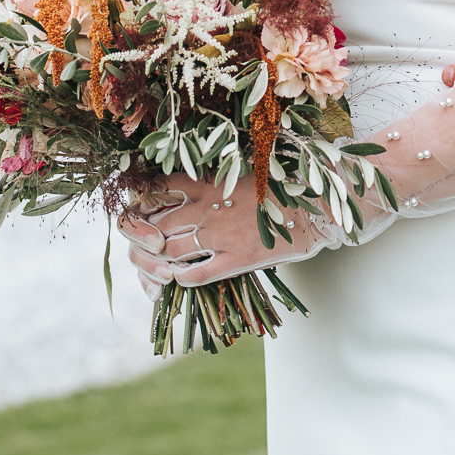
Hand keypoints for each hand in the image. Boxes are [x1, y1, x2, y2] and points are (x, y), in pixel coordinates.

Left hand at [118, 176, 320, 291]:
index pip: (158, 187)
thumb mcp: (241, 173)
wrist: (316, 204)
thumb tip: (184, 190)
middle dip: (140, 238)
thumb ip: (211, 182)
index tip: (139, 212)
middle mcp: (208, 205)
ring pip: (170, 250)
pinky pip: (195, 273)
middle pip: (155, 223)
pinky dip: (179, 279)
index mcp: (208, 180)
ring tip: (153, 269)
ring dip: (155, 263)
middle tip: (140, 248)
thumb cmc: (280, 187)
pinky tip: (177, 280)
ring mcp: (221, 233)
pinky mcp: (236, 258)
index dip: (141, 202)